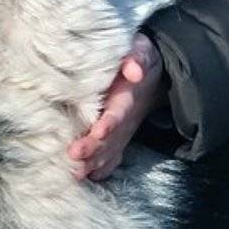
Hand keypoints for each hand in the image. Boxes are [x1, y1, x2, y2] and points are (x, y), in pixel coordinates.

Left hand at [67, 32, 164, 181]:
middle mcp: (125, 119)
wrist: (154, 76)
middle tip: (74, 156)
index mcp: (128, 97)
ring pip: (108, 151)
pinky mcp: (118, 137)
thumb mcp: (141, 51)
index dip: (110, 123)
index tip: (99, 131)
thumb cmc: (139, 59)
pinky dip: (101, 169)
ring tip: (75, 173)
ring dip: (93, 163)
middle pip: (110, 138)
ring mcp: (122, 131)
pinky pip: (112, 157)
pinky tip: (88, 177)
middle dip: (93, 148)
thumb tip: (133, 70)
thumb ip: (137, 58)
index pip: (119, 113)